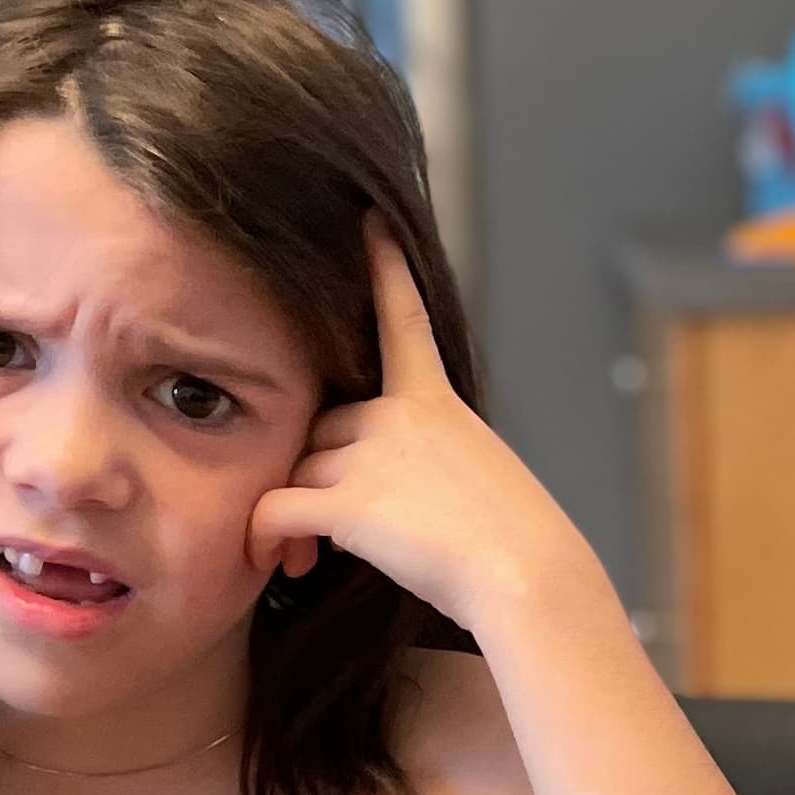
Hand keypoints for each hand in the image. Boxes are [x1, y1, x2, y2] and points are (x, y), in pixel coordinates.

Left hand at [246, 221, 600, 635]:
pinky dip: (266, 537)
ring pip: (298, 469)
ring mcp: (370, 454)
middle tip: (324, 531)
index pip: (404, 318)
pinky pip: (276, 508)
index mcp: (437, 402)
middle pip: (323, 426)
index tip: (369, 219)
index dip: (385, 267)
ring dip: (297, 514)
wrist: (528, 575)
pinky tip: (280, 564)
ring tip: (304, 561)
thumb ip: (432, 460)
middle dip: (320, 473)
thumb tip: (383, 493)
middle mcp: (398, 415)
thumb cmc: (517, 544)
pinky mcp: (346, 501)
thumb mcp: (483, 476)